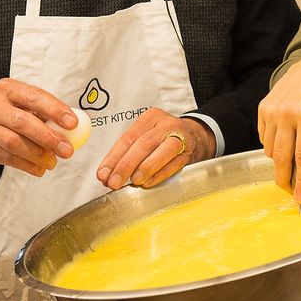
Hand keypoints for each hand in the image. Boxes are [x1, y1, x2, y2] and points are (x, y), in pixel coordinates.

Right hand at [0, 78, 80, 174]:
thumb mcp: (16, 105)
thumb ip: (41, 113)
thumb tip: (72, 127)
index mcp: (7, 89)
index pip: (34, 96)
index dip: (55, 109)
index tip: (72, 123)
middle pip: (23, 121)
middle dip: (48, 137)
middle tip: (67, 150)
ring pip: (14, 142)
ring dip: (38, 154)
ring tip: (53, 162)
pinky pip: (7, 158)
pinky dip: (27, 165)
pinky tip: (39, 169)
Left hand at [96, 108, 214, 189]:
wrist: (197, 137)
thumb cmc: (164, 139)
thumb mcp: (147, 136)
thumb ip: (128, 153)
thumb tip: (107, 174)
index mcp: (150, 118)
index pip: (127, 138)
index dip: (113, 158)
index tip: (103, 174)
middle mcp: (165, 124)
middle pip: (143, 144)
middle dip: (125, 165)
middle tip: (113, 182)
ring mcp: (180, 137)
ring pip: (161, 151)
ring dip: (145, 168)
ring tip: (132, 182)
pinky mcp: (189, 152)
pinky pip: (174, 164)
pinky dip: (159, 175)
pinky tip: (147, 183)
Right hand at [258, 55, 300, 204]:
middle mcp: (286, 113)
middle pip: (281, 157)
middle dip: (285, 180)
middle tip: (292, 191)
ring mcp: (271, 110)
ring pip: (270, 150)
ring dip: (281, 162)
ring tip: (294, 160)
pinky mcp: (262, 108)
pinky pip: (263, 138)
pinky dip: (273, 147)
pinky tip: (286, 141)